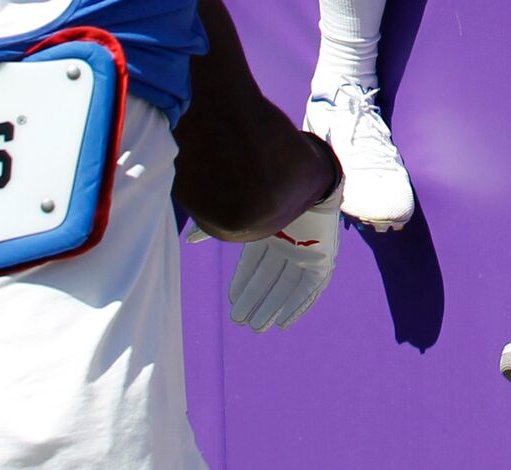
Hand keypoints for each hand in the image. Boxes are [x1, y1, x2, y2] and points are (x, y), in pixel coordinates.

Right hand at [192, 187, 342, 330]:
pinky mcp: (323, 260)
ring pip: (286, 286)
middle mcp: (288, 243)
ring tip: (257, 327)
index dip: (243, 281)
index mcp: (270, 231)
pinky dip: (297, 305)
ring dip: (272, 307)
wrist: (307, 183)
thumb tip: (188, 240)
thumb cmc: (270, 197)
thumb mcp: (241, 217)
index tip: (232, 300)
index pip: (254, 262)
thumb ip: (214, 229)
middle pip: (268, 277)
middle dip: (255, 299)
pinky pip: (308, 288)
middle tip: (239, 320)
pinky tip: (283, 322)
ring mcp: (306, 252)